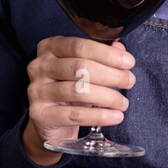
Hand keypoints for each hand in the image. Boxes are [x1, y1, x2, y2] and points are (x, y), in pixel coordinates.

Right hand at [23, 36, 135, 158]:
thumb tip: (120, 49)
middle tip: (129, 81)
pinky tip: (115, 116)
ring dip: (108, 96)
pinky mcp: (41, 115)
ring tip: (123, 102)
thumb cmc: (69, 88)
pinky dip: (100, 116)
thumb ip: (100, 55)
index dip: (107, 54)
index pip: (79, 46)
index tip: (128, 62)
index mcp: (49, 48)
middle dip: (111, 75)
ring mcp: (37, 91)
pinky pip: (75, 115)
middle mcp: (39, 67)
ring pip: (78, 91)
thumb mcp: (83, 68)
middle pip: (80, 67)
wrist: (50, 121)